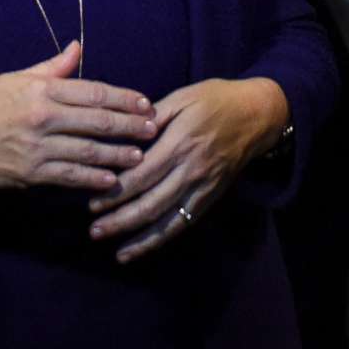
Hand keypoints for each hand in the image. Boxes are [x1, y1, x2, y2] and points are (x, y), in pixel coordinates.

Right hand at [0, 40, 157, 192]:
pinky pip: (69, 176)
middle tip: (153, 129)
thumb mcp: (15, 78)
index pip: (93, 92)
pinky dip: (92, 179)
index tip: (145, 102)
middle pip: (97, 121)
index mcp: (42, 90)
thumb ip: (51, 68)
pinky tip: (111, 180)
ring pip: (88, 151)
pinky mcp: (31, 173)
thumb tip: (78, 47)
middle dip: (130, 126)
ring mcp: (37, 147)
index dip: (123, 98)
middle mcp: (43, 117)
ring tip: (141, 157)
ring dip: (118, 155)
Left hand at [88, 77, 286, 263]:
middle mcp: (191, 170)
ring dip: (140, 238)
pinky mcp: (211, 197)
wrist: (257, 116)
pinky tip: (142, 249)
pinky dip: (162, 240)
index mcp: (180, 142)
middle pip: (151, 203)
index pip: (142, 174)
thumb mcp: (182, 96)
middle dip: (121, 220)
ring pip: (168, 220)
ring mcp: (203, 187)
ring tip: (116, 251)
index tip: (92, 203)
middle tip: (94, 231)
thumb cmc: (215, 100)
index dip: (116, 191)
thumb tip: (123, 129)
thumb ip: (152, 115)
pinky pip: (184, 223)